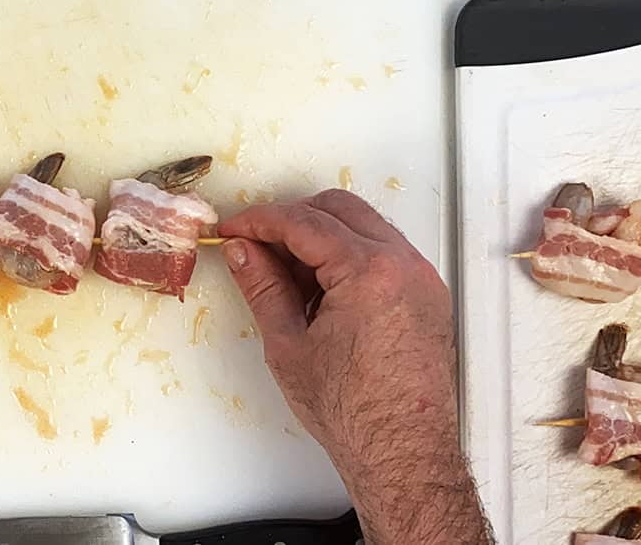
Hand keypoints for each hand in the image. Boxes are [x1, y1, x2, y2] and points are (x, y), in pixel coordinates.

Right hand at [219, 190, 488, 544]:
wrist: (402, 452)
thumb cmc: (349, 409)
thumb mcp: (288, 343)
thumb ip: (262, 286)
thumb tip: (242, 251)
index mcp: (369, 272)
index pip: (304, 222)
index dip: (260, 221)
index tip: (234, 229)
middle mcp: (404, 265)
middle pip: (339, 210)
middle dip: (292, 220)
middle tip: (256, 246)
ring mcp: (422, 279)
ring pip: (364, 227)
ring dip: (321, 237)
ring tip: (286, 276)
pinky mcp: (427, 296)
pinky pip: (384, 253)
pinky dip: (349, 256)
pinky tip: (321, 291)